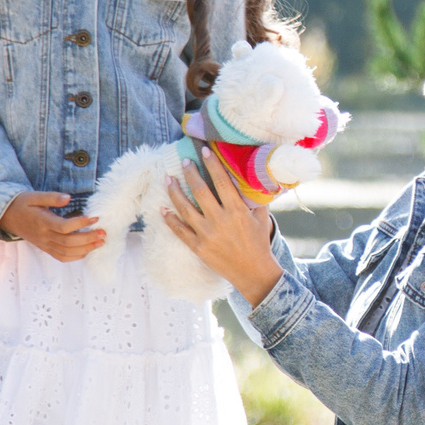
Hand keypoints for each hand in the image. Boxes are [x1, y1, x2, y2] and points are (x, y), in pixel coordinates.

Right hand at [0, 189, 106, 261]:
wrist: (7, 217)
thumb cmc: (22, 204)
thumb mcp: (34, 195)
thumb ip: (51, 197)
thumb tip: (68, 197)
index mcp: (42, 222)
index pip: (63, 227)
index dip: (80, 224)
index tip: (95, 217)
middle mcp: (44, 236)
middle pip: (68, 242)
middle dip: (88, 239)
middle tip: (103, 232)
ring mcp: (44, 244)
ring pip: (67, 252)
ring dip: (86, 249)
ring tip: (100, 242)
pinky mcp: (45, 248)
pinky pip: (61, 257)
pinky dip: (75, 257)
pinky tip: (87, 250)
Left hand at [161, 154, 283, 306]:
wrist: (254, 273)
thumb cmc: (259, 243)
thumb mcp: (262, 218)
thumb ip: (254, 198)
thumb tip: (250, 178)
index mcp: (237, 211)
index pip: (222, 182)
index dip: (212, 164)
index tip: (204, 151)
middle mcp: (220, 221)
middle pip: (200, 191)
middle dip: (190, 173)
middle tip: (184, 161)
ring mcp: (207, 235)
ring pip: (185, 209)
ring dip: (174, 192)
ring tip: (167, 179)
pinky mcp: (198, 247)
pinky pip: (180, 231)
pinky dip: (170, 219)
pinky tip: (162, 208)